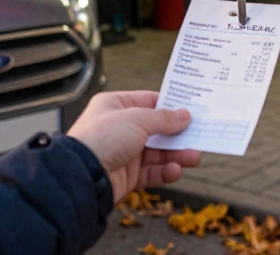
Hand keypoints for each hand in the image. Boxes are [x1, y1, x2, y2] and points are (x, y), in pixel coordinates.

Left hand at [67, 91, 201, 201]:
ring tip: (193, 156)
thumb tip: (184, 115)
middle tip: (198, 135)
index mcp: (114, 106)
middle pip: (154, 129)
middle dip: (176, 134)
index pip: (147, 101)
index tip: (190, 110)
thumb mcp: (137, 119)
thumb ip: (163, 118)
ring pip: (155, 153)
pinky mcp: (125, 175)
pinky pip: (149, 172)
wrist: (82, 176)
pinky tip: (175, 170)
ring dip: (175, 154)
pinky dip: (164, 171)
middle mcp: (118, 128)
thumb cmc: (101, 139)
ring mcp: (121, 153)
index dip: (169, 106)